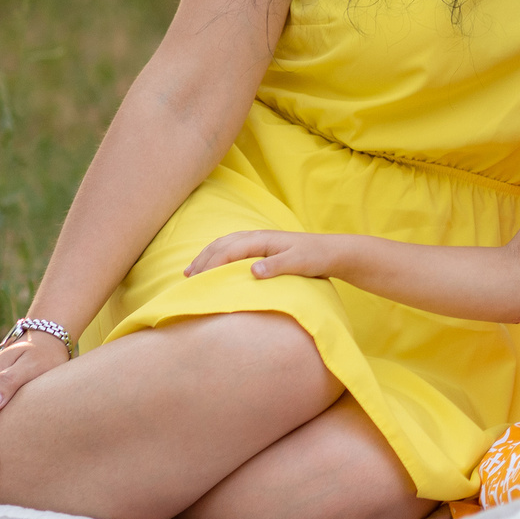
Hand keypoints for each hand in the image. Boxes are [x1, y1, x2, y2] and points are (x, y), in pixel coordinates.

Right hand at [184, 228, 348, 280]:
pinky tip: (212, 266)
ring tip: (190, 272)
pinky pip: (232, 249)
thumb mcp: (299, 263)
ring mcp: (258, 241)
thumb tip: (252, 271)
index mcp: (262, 240)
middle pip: (222, 245)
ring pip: (224, 245)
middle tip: (187, 279)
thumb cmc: (316, 257)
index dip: (212, 265)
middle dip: (203, 260)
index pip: (229, 250)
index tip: (198, 281)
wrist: (332, 252)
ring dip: (206, 257)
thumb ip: (276, 266)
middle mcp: (257, 237)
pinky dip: (217, 256)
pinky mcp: (261, 248)